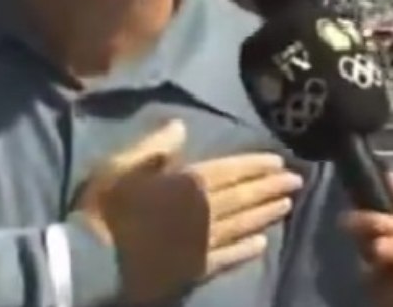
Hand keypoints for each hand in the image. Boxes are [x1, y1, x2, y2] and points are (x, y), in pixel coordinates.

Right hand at [76, 119, 302, 303]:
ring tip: (286, 205)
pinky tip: (263, 244)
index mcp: (188, 184)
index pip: (229, 170)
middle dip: (269, 187)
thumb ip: (154, 147)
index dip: (254, 164)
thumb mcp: (122, 165)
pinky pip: (229, 257)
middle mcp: (205, 212)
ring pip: (243, 224)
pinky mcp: (197, 268)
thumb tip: (181, 126)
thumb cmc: (106, 207)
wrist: (95, 259)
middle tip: (297, 181)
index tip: (278, 160)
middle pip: (243, 197)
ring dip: (265, 214)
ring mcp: (204, 243)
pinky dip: (247, 250)